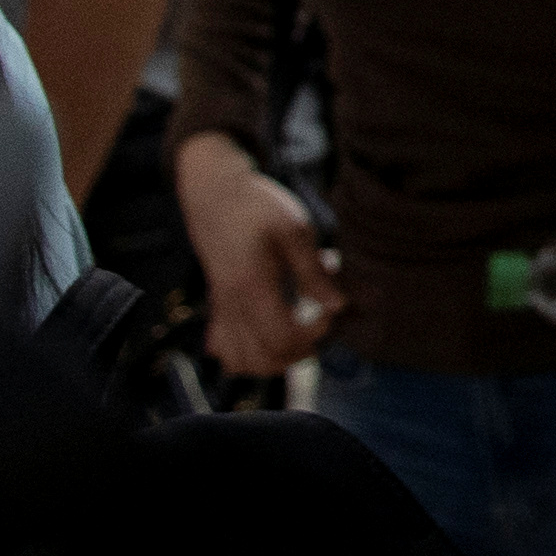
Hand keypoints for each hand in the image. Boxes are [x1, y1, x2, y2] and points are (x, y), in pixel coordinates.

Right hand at [177, 138, 338, 374]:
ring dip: (276, 360)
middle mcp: (231, 306)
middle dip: (300, 352)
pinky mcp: (217, 307)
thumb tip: (340, 307)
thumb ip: (315, 272)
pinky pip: (225, 350)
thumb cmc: (258, 207)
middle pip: (263, 360)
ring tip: (300, 333)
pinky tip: (271, 332)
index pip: (282, 338)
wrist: (214, 193)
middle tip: (319, 324)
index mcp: (252, 287)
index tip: (330, 309)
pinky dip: (248, 354)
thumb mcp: (295, 231)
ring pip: (241, 362)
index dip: (314, 334)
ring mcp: (221, 309)